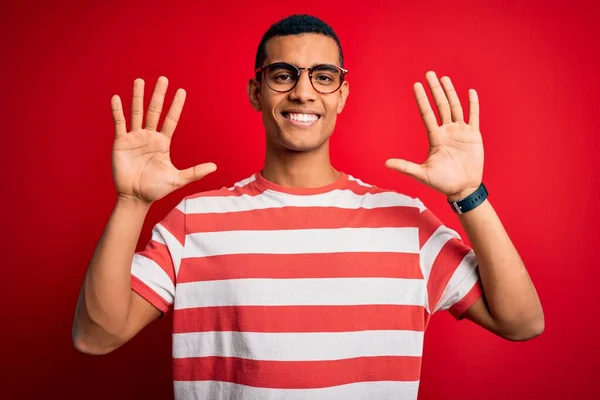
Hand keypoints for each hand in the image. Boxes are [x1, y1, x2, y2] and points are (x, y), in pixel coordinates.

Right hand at [110, 76, 216, 203]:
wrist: (136, 197)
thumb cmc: (156, 189)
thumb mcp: (178, 179)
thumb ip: (195, 172)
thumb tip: (215, 166)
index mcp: (162, 142)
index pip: (171, 120)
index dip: (176, 106)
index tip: (181, 91)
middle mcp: (149, 136)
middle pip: (154, 111)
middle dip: (159, 95)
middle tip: (164, 78)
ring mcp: (134, 138)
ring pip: (136, 112)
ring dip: (138, 96)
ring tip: (140, 80)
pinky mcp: (121, 142)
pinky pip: (119, 123)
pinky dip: (118, 111)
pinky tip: (117, 97)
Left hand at [385, 71, 482, 200]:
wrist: (462, 189)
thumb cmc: (442, 183)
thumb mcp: (422, 174)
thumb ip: (405, 166)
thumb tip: (386, 163)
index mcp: (435, 137)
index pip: (427, 113)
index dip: (421, 99)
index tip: (416, 85)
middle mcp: (447, 131)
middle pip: (440, 105)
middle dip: (434, 89)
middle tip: (429, 73)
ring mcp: (461, 131)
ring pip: (455, 107)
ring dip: (450, 92)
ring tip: (444, 78)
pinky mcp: (474, 135)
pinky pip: (473, 116)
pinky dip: (473, 104)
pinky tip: (470, 92)